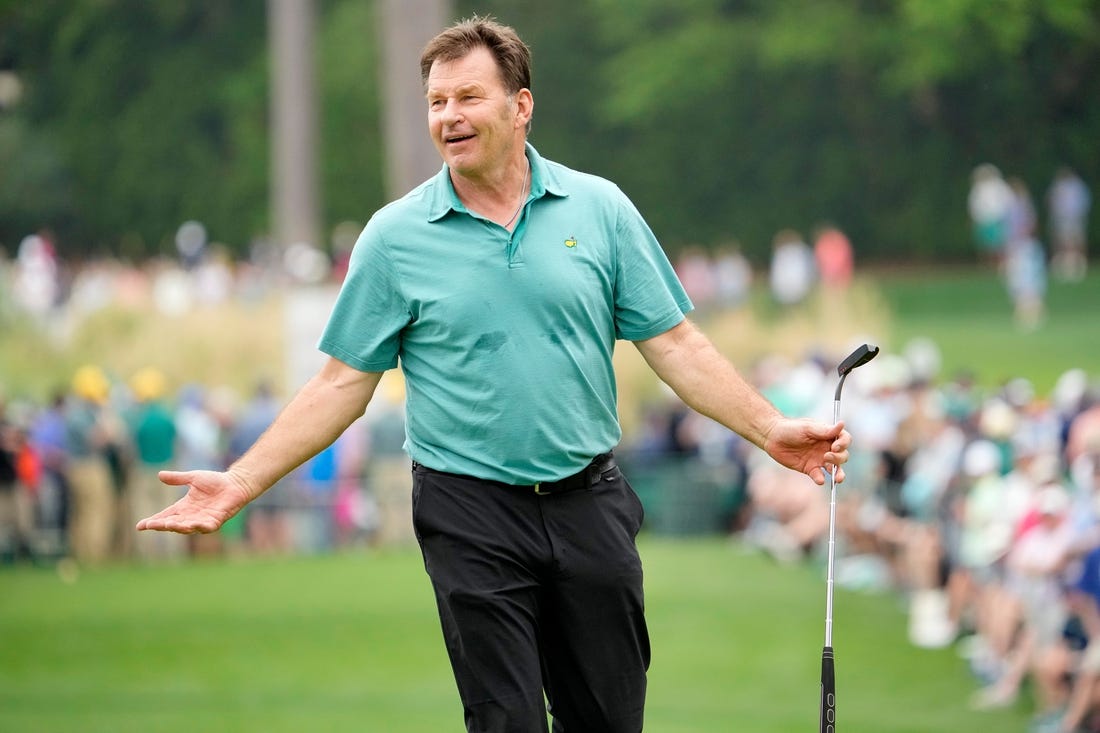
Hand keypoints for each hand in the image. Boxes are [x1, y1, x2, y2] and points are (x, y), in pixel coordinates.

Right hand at [135, 470, 253, 533]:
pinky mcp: (216, 520)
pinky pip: (207, 527)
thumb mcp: (193, 478)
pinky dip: (199, 527)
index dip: (153, 522)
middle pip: (173, 524)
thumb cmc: (215, 481)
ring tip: (168, 524)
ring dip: (178, 527)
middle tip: (151, 525)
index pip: (165, 516)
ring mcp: (203, 520)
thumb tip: (159, 475)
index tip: (140, 526)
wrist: (235, 483)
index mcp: (184, 507)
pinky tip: (192, 525)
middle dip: (162, 525)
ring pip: (187, 527)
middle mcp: (191, 516)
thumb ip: (177, 478)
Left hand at [763, 418, 850, 485]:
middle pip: (842, 455)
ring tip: (837, 478)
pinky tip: (820, 480)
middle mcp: (826, 448)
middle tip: (826, 456)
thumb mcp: (807, 427)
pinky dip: (821, 479)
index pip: (844, 439)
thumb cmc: (790, 428)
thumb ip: (824, 430)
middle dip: (839, 458)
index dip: (843, 444)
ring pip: (835, 468)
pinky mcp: (810, 469)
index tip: (835, 446)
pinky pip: (819, 476)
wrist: (772, 437)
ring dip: (838, 473)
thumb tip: (842, 424)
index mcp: (828, 435)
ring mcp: (819, 459)